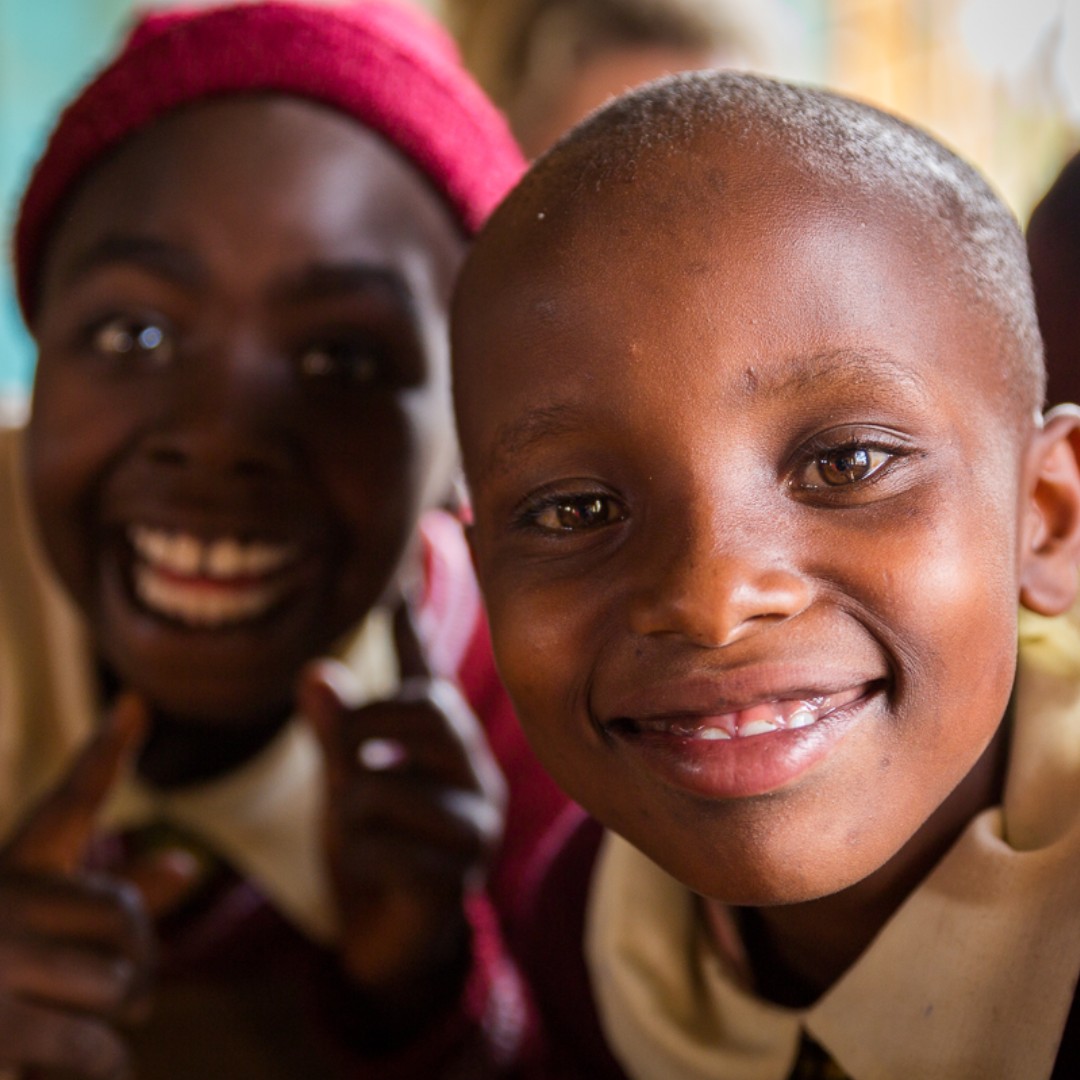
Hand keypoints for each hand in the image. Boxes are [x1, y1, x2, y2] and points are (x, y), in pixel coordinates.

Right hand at [0, 694, 192, 1078]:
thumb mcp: (48, 947)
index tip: (136, 703)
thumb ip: (113, 905)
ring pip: (117, 983)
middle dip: (134, 966)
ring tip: (49, 1039)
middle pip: (126, 913)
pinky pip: (98, 1049)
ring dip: (106, 1032)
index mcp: (11, 877)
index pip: (66, 805)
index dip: (102, 754)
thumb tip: (187, 862)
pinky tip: (41, 1072)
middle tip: (99, 1000)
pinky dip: (96, 1069)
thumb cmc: (2, 998)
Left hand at [300, 603, 506, 1008]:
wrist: (392, 939)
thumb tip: (313, 671)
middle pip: (424, 709)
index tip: (411, 545)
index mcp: (443, 737)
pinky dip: (356, 858)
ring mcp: (475, 816)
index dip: (413, 617)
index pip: (428, 668)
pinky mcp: (462, 868)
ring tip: (359, 832)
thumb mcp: (345, 783)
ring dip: (352, 811)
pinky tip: (371, 872)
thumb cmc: (373, 846)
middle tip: (343, 765)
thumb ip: (336, 731)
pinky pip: (385, 845)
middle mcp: (473, 765)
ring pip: (388, 782)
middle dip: (362, 731)